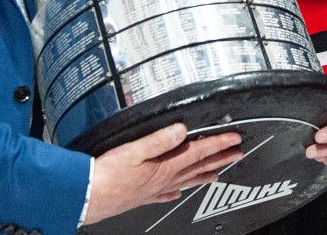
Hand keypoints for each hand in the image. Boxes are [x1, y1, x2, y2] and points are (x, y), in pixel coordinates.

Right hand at [84, 123, 242, 224]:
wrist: (90, 196)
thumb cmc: (107, 175)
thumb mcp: (134, 150)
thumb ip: (159, 139)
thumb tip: (181, 129)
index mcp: (164, 166)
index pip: (198, 152)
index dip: (218, 143)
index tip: (234, 139)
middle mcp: (164, 180)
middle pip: (198, 167)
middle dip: (219, 159)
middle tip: (236, 155)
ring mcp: (155, 190)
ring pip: (187, 181)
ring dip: (204, 175)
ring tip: (218, 174)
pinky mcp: (143, 196)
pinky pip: (166, 194)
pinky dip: (176, 192)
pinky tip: (178, 193)